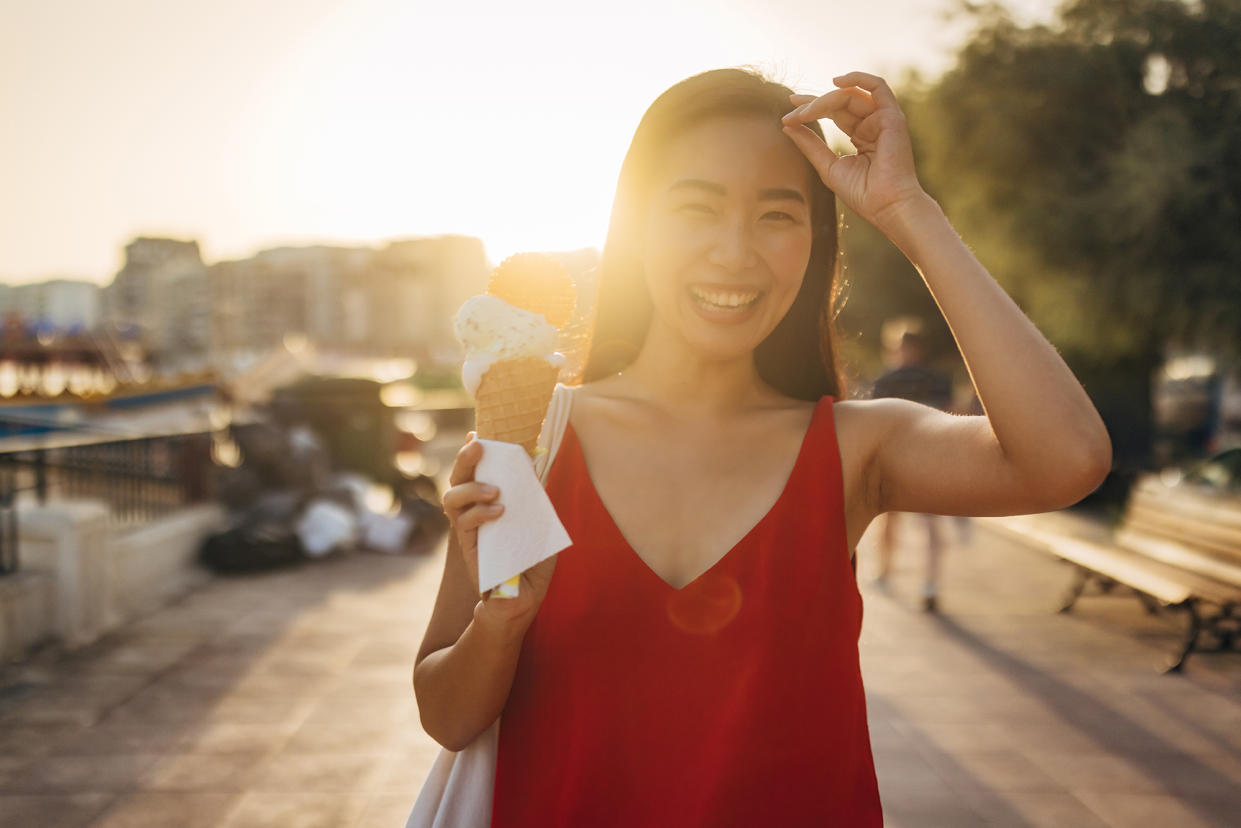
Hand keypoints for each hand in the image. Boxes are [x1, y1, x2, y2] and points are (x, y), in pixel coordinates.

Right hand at [441, 432, 557, 632]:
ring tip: (495, 490)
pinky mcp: (468, 547)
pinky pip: (463, 523)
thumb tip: (536, 467)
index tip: (476, 433)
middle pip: (457, 478)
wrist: (524, 596)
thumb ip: (534, 497)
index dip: (471, 452)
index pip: (475, 471)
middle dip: (464, 459)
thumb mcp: (539, 522)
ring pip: (451, 498)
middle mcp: (473, 512)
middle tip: (478, 446)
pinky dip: (480, 513)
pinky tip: (499, 512)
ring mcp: (468, 529)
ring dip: (472, 488)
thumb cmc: (532, 558)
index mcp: (488, 502)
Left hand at [781, 71, 927, 232]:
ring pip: (850, 95)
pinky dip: (858, 78)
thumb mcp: (828, 166)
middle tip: (790, 112)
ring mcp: (884, 119)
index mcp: (862, 135)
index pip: (835, 112)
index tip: (788, 112)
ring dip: (824, 101)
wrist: (886, 207)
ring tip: (804, 113)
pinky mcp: (892, 116)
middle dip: (812, 104)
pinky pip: (877, 86)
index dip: (811, 108)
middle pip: (840, 102)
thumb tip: (787, 126)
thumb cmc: (863, 194)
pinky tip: (835, 82)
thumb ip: (810, 145)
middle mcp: (873, 124)